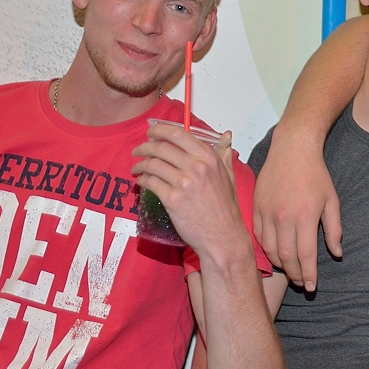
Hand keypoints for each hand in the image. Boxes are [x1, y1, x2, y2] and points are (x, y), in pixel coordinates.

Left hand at [131, 124, 248, 260]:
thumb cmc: (226, 210)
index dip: (160, 130)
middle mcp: (197, 167)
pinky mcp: (173, 200)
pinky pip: (151, 182)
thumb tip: (227, 136)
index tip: (152, 132)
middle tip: (139, 150)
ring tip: (137, 167)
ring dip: (140, 164)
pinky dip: (142, 180)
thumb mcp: (230, 177)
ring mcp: (184, 183)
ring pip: (153, 164)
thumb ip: (225, 155)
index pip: (179, 134)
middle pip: (161, 147)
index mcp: (210, 159)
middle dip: (145, 146)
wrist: (223, 237)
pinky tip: (142, 181)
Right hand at [253, 122, 341, 291]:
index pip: (305, 255)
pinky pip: (259, 236)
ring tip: (290, 270)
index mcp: (304, 216)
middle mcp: (283, 217)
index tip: (312, 287)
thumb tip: (337, 253)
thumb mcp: (332, 201)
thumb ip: (334, 229)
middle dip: (295, 274)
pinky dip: (267, 249)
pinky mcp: (256, 207)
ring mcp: (267, 212)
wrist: (292, 149)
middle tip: (302, 283)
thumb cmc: (316, 175)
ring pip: (270, 249)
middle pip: (286, 257)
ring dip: (280, 264)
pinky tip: (276, 253)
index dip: (309, 275)